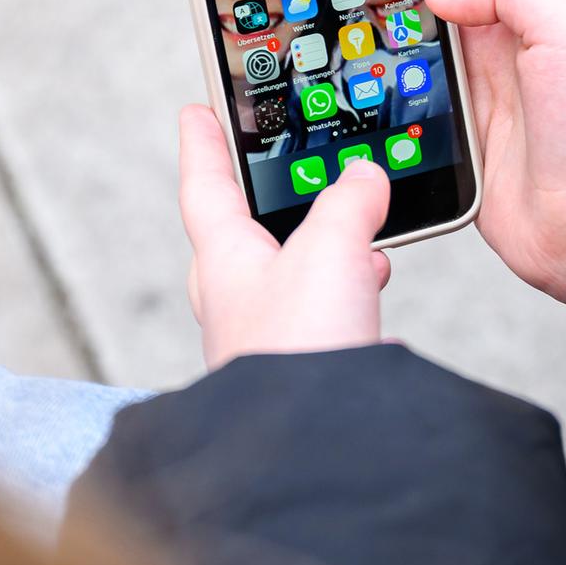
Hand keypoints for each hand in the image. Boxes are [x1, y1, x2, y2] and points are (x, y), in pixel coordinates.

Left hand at [178, 105, 393, 369]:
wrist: (312, 452)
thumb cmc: (299, 353)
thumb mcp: (328, 252)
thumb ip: (347, 205)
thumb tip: (362, 175)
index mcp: (225, 262)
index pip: (204, 188)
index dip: (202, 145)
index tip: (194, 112)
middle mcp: (236, 303)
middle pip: (236, 236)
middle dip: (260, 202)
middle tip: (275, 171)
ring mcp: (266, 342)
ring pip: (284, 278)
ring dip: (317, 250)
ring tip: (355, 234)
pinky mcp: (301, 374)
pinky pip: (319, 319)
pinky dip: (344, 297)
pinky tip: (371, 300)